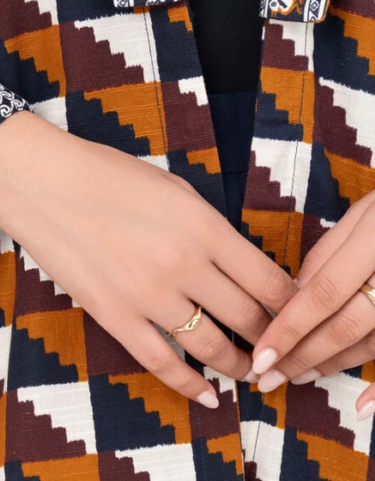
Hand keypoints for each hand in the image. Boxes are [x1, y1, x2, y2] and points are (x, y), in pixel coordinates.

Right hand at [0, 110, 297, 408]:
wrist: (40, 182)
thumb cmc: (106, 174)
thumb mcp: (173, 188)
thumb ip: (210, 229)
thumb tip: (242, 269)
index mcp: (203, 225)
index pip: (269, 281)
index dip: (290, 305)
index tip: (293, 313)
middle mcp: (183, 263)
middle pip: (249, 319)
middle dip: (270, 338)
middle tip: (276, 347)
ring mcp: (148, 294)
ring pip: (214, 349)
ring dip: (239, 366)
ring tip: (249, 372)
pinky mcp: (114, 315)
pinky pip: (163, 364)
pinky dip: (191, 387)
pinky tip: (207, 396)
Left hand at [247, 188, 374, 414]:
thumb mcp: (362, 216)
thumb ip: (330, 254)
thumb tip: (294, 292)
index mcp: (373, 243)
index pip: (323, 293)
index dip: (289, 327)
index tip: (259, 353)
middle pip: (343, 326)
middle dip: (301, 356)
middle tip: (266, 378)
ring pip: (369, 344)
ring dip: (330, 366)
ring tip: (294, 378)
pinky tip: (361, 407)